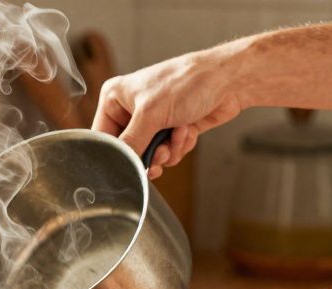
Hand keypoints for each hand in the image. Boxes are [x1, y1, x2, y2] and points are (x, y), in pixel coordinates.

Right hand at [95, 47, 245, 177]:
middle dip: (148, 153)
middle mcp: (132, 109)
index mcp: (116, 97)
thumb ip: (131, 143)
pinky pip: (168, 152)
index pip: (103, 136)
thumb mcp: (151, 114)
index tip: (129, 165)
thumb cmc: (188, 82)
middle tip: (161, 153)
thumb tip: (120, 164)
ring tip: (179, 133)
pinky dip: (180, 145)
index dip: (117, 153)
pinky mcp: (171, 129)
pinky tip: (188, 129)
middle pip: (128, 149)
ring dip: (168, 150)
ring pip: (150, 154)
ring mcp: (153, 120)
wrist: (227, 81)